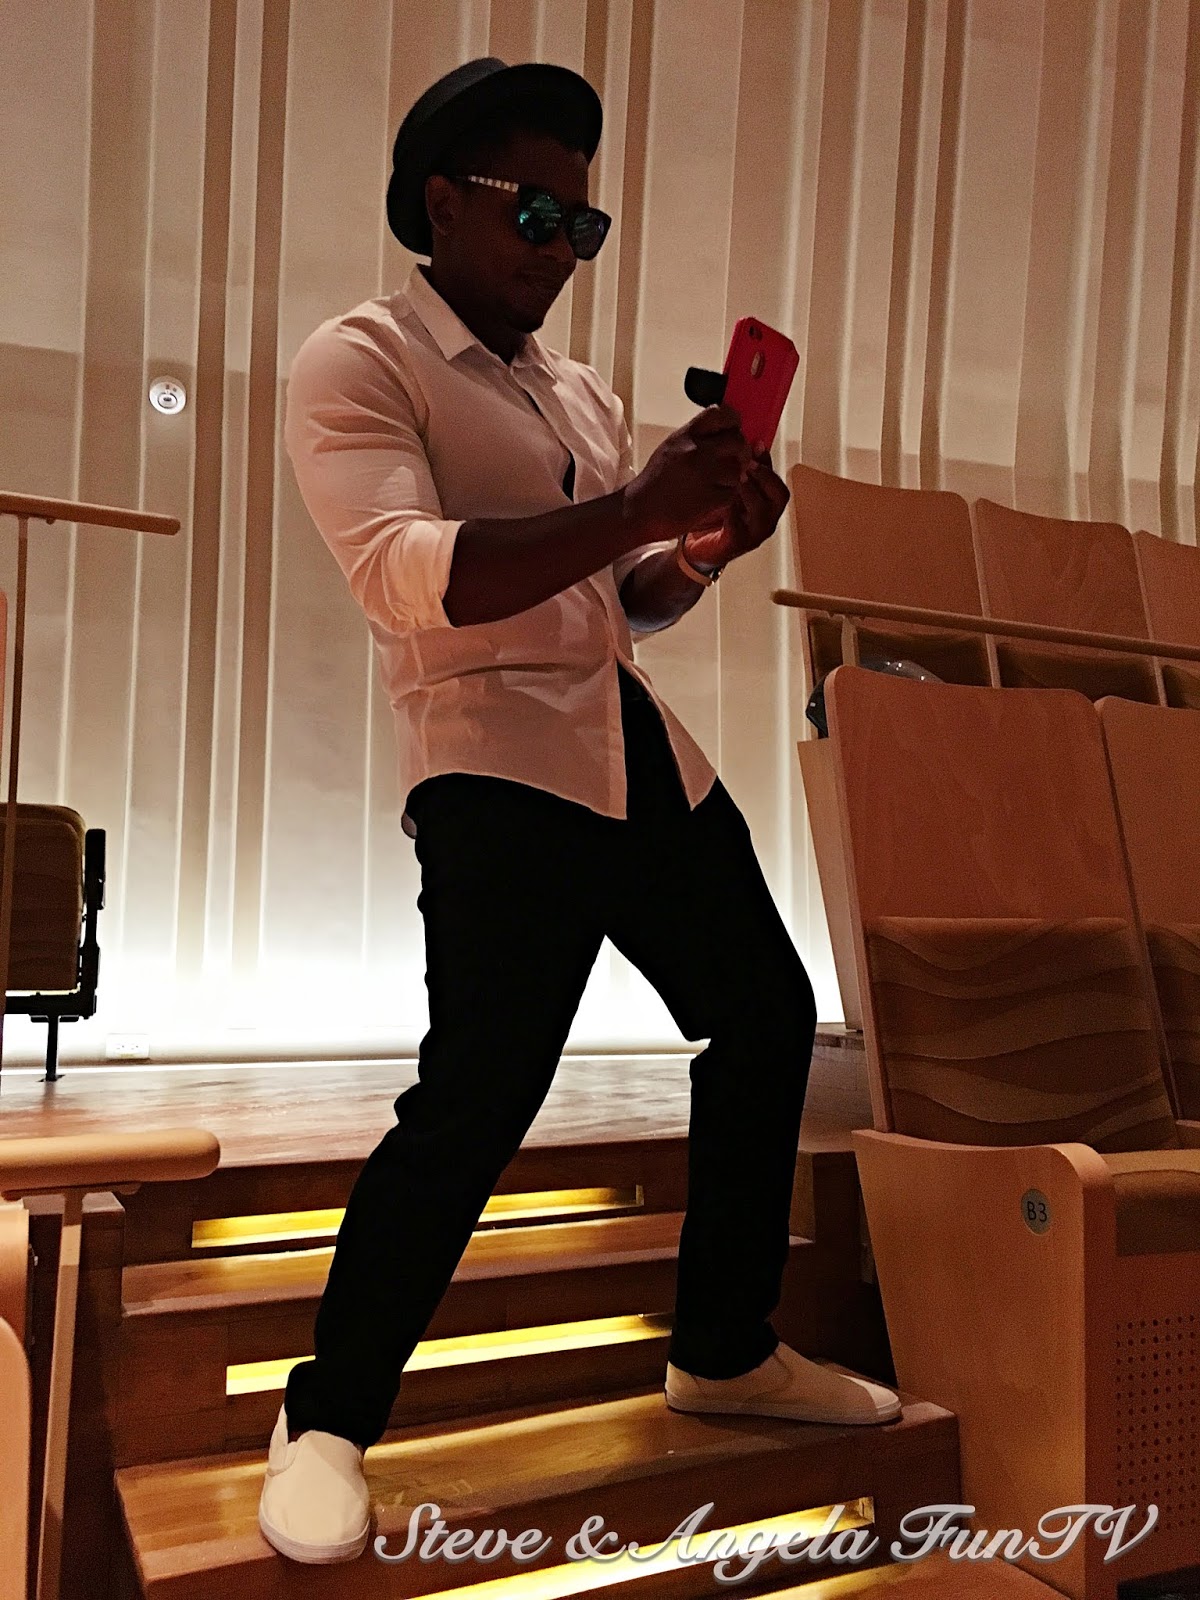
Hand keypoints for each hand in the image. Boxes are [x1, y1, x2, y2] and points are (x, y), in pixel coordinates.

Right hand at [623, 404, 751, 543]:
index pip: (720, 414)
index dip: (733, 420)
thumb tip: (722, 430)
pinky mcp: (709, 498)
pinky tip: (711, 497)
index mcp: (685, 436)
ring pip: (738, 469)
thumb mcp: (671, 447)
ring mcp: (704, 475)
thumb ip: (696, 437)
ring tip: (716, 483)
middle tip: (733, 460)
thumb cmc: (655, 481)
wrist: (639, 511)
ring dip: (732, 477)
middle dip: (740, 451)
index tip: (733, 428)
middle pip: (737, 440)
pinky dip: (725, 496)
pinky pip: (732, 492)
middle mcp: (696, 451)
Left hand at [680, 449, 789, 570]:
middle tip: (748, 463)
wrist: (697, 546)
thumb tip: (742, 438)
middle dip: (765, 477)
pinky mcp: (736, 545)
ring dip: (751, 493)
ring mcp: (753, 534)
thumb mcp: (729, 488)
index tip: (755, 444)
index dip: (767, 461)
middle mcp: (766, 518)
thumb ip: (739, 469)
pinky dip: (732, 515)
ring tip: (737, 480)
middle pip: (780, 495)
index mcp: (766, 503)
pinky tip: (722, 503)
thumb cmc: (715, 516)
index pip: (776, 479)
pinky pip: (739, 530)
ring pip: (763, 512)